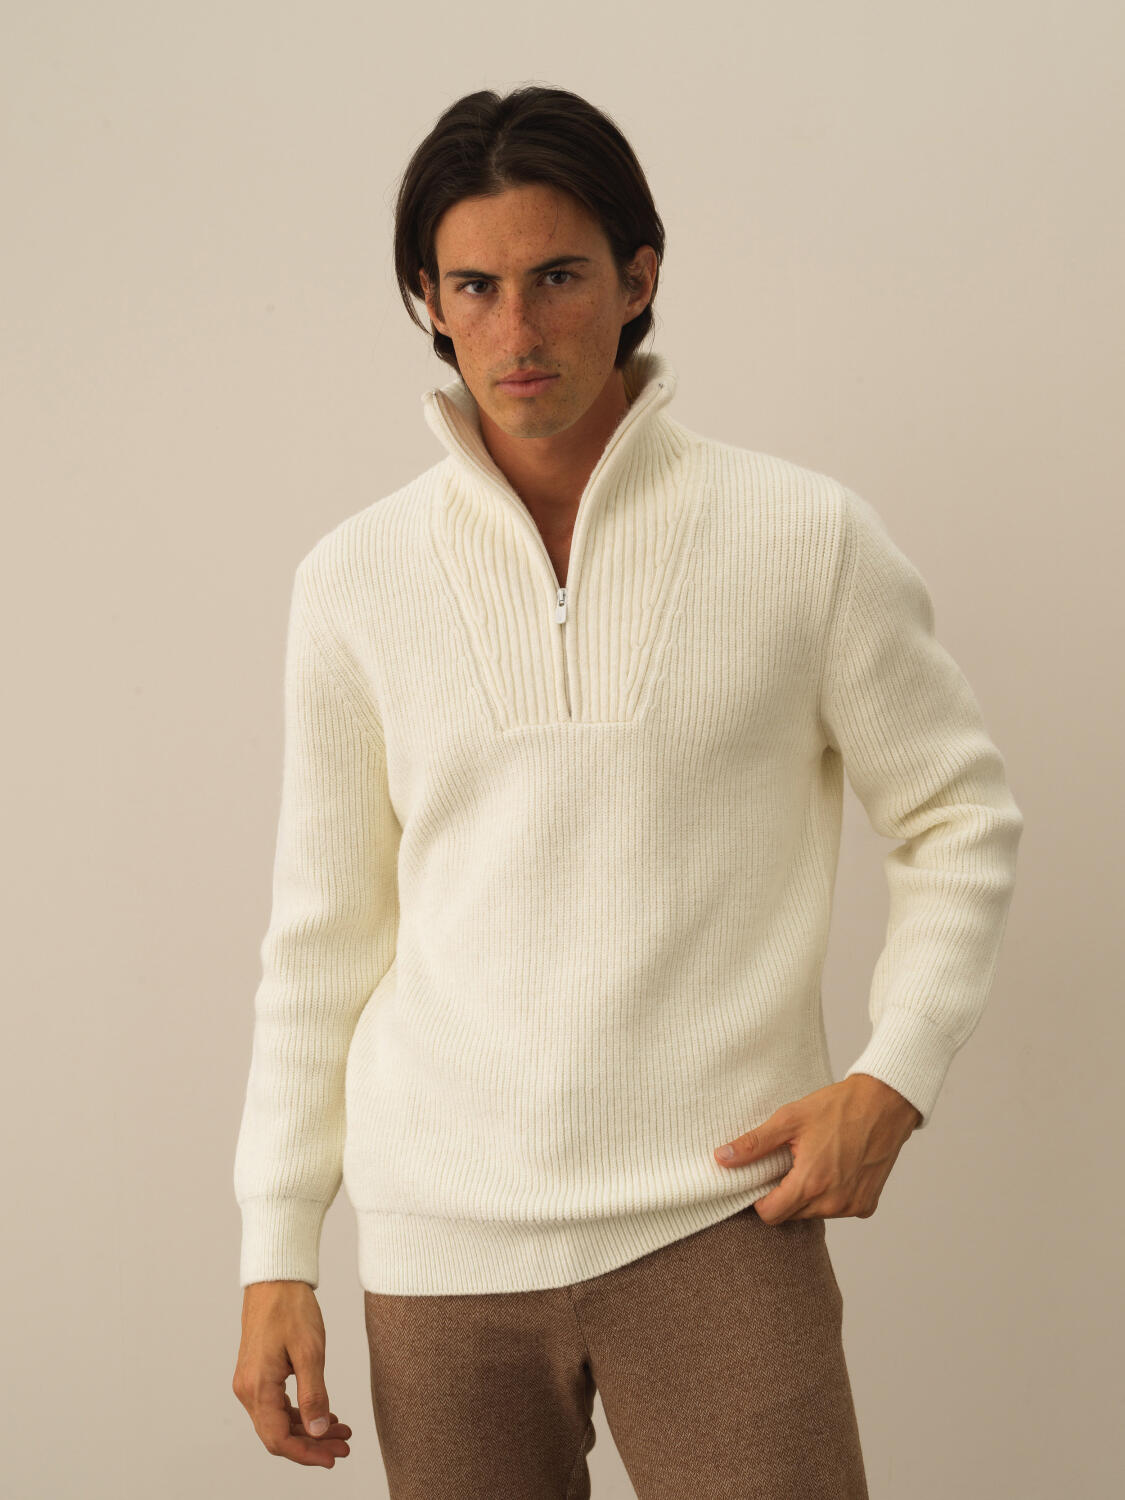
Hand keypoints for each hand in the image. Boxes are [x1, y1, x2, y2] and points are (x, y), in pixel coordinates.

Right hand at [232, 1280, 352, 1467]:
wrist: (275, 1279)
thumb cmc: (290, 1308)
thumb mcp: (310, 1351)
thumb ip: (314, 1395)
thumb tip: (319, 1431)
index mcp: (257, 1387)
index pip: (278, 1439)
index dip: (306, 1454)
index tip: (332, 1458)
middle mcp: (248, 1390)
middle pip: (278, 1434)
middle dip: (312, 1444)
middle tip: (344, 1446)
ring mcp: (250, 1383)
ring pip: (278, 1421)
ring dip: (308, 1430)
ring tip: (340, 1431)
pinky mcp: (257, 1375)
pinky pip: (276, 1406)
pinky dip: (300, 1414)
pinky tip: (323, 1414)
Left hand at [712, 1074, 922, 1224]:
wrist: (885, 1103)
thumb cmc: (837, 1107)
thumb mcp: (790, 1119)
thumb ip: (754, 1144)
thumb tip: (721, 1158)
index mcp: (811, 1183)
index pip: (770, 1215)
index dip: (760, 1199)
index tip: (761, 1178)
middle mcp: (834, 1202)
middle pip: (791, 1215)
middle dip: (783, 1194)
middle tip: (788, 1163)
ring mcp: (853, 1206)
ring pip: (814, 1213)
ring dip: (807, 1195)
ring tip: (813, 1160)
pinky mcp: (867, 1205)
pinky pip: (838, 1209)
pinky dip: (831, 1194)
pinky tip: (834, 1167)